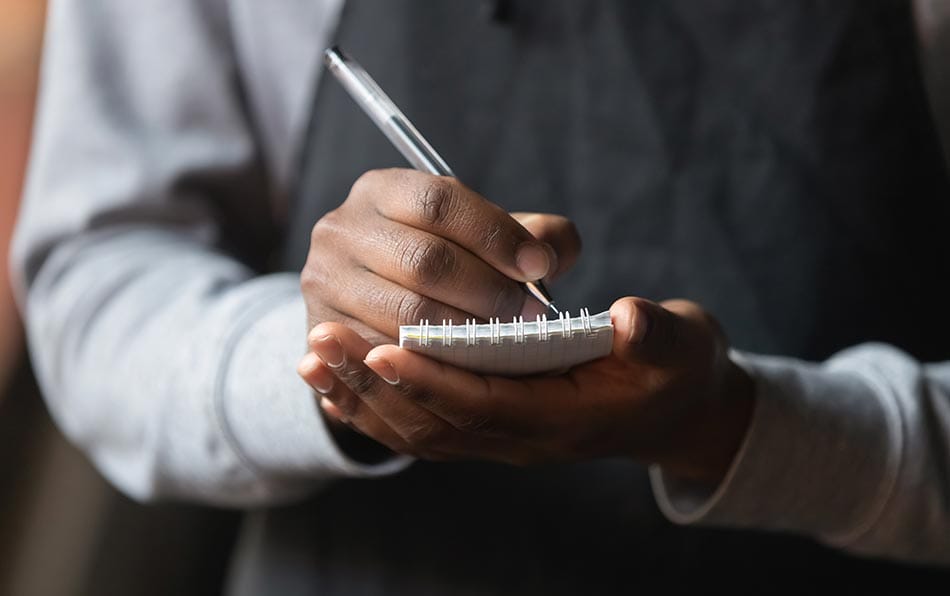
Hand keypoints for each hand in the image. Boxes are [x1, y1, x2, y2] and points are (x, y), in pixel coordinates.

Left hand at [298, 296, 754, 484]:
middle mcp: (523, 439)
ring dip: (362, 395)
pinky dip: (373, 408)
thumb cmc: (676, 368)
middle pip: (435, 420)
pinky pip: (420, 427)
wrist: (673, 405)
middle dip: (375, 383)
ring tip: (312, 356)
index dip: (434, 378)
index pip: (486, 404)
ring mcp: (502, 438)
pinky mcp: (489, 425)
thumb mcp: (683, 346)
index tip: (382, 345)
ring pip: (418, 428)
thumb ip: (658, 335)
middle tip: (320, 341)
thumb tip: (628, 317)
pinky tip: (334, 384)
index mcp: (565, 419)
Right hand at [301, 168, 579, 345]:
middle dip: (489, 291)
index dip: (495, 235)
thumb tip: (550, 255)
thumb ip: (534, 235)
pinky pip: (387, 353)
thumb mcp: (484, 238)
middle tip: (530, 314)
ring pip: (408, 314)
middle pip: (425, 261)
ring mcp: (325, 281)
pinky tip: (468, 365)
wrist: (373, 307)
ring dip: (468, 333)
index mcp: (383, 190)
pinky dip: (434, 362)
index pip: (440, 203)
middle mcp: (342, 228)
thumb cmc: (447, 263)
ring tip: (505, 342)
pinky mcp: (323, 330)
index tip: (538, 266)